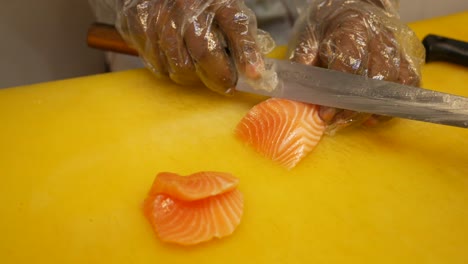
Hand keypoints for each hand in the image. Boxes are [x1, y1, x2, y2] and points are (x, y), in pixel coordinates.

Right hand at [117, 0, 272, 94]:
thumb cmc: (197, 3)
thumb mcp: (224, 9)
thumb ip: (239, 36)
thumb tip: (254, 73)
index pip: (235, 25)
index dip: (246, 53)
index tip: (253, 75)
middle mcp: (186, 5)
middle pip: (204, 52)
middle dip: (218, 76)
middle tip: (226, 83)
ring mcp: (159, 15)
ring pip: (179, 66)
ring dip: (192, 75)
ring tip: (196, 67)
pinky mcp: (138, 24)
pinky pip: (156, 64)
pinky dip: (168, 68)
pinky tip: (173, 57)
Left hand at [288, 0, 424, 132]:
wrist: (352, 7)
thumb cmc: (329, 24)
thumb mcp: (310, 35)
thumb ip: (304, 57)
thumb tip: (297, 83)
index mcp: (353, 28)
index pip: (351, 64)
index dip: (338, 93)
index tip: (325, 113)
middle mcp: (380, 38)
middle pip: (375, 78)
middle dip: (355, 106)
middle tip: (336, 120)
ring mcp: (396, 47)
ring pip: (395, 82)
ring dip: (374, 107)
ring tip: (353, 120)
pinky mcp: (405, 57)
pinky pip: (408, 82)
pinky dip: (394, 102)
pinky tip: (375, 115)